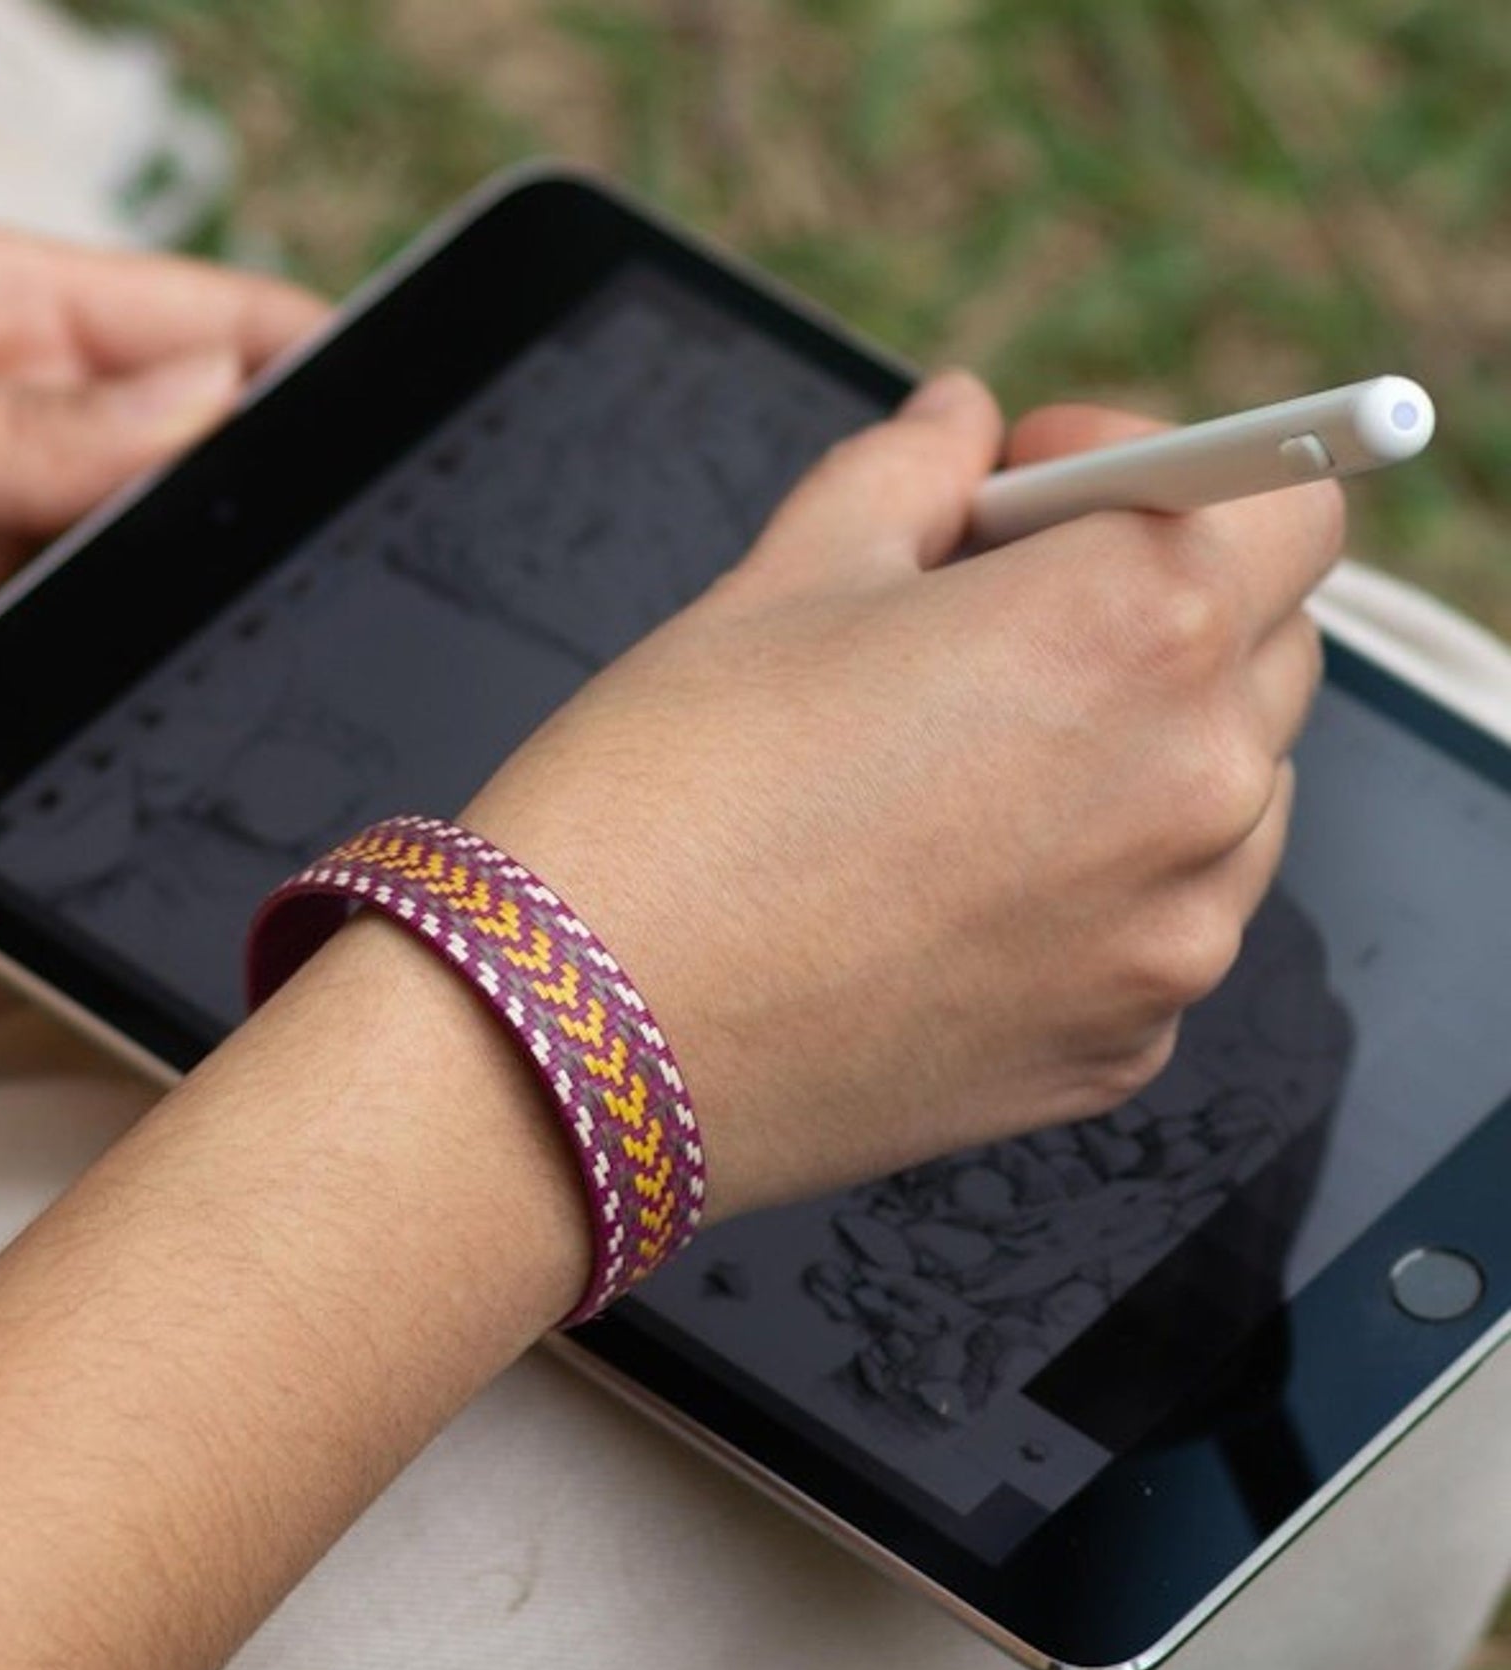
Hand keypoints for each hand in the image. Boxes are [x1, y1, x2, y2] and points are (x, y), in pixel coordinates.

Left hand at [0, 216, 327, 790]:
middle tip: (381, 571)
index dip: (304, 359)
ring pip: (128, 582)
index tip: (418, 418)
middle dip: (270, 506)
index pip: (183, 316)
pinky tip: (172, 721)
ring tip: (302, 654)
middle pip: (180, 463)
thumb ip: (18, 416)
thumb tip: (211, 406)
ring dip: (198, 614)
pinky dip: (110, 696)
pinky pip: (51, 681)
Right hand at [465, 372, 1341, 1217]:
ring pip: (1230, 800)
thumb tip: (965, 419)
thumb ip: (911, 470)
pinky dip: (1094, 890)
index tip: (1041, 498)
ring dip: (1139, 751)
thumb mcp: (780, 579)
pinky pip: (1157, 930)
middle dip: (1149, 608)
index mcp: (1133, 629)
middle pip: (1268, 646)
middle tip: (982, 627)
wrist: (574, 1044)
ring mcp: (1167, 946)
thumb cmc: (661, 798)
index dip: (1160, 471)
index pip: (1292, 497)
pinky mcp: (1115, 1053)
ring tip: (958, 773)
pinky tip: (946, 890)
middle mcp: (1195, 792)